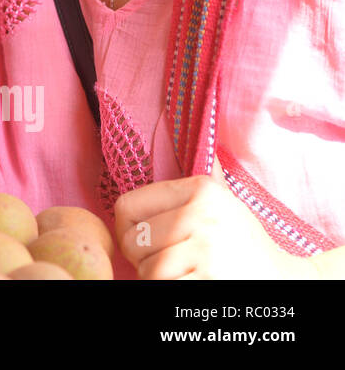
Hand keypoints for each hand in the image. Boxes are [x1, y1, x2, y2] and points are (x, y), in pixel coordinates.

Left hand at [113, 157, 317, 278]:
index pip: (126, 206)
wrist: (286, 281)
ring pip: (147, 268)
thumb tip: (201, 122)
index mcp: (199, 189)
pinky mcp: (208, 278)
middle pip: (133, 241)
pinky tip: (193, 284)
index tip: (143, 240)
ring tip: (186, 273)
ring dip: (159, 278)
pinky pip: (162, 287)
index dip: (128, 229)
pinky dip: (172, 291)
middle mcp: (201, 213)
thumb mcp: (225, 202)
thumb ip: (203, 175)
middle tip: (171, 263)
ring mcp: (205, 247)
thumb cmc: (244, 244)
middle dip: (144, 258)